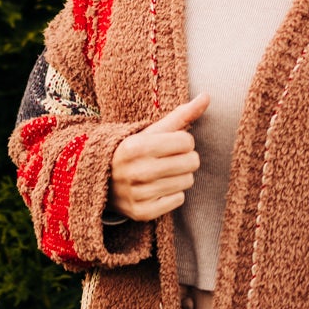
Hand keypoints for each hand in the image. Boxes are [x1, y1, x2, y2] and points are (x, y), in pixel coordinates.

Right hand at [109, 93, 208, 221]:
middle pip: (191, 162)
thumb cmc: (133, 150)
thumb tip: (207, 96)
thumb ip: (181, 115)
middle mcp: (136, 171)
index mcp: (136, 146)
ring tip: (162, 172)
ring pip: (187, 182)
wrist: (102, 179)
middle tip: (169, 158)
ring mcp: (138, 194)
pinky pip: (178, 200)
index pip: (187, 141)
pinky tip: (157, 188)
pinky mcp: (142, 212)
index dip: (182, 141)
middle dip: (185, 158)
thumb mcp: (151, 130)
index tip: (168, 143)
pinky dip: (172, 194)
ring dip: (180, 175)